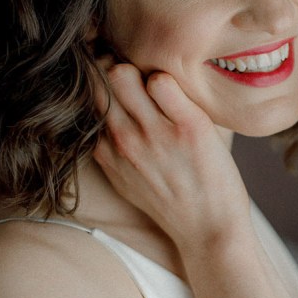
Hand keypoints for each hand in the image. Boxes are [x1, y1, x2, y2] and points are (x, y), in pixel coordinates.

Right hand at [93, 63, 250, 251]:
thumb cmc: (173, 204)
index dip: (101, 78)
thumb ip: (112, 150)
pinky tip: (181, 95)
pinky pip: (164, 83)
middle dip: (115, 65)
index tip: (121, 79)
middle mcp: (123, 139)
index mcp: (106, 150)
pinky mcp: (188, 129)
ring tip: (161, 85)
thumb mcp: (127, 181)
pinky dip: (169, 80)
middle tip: (140, 74)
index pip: (87, 97)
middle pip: (98, 78)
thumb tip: (110, 117)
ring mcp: (154, 134)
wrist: (209, 232)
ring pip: (123, 74)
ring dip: (141, 70)